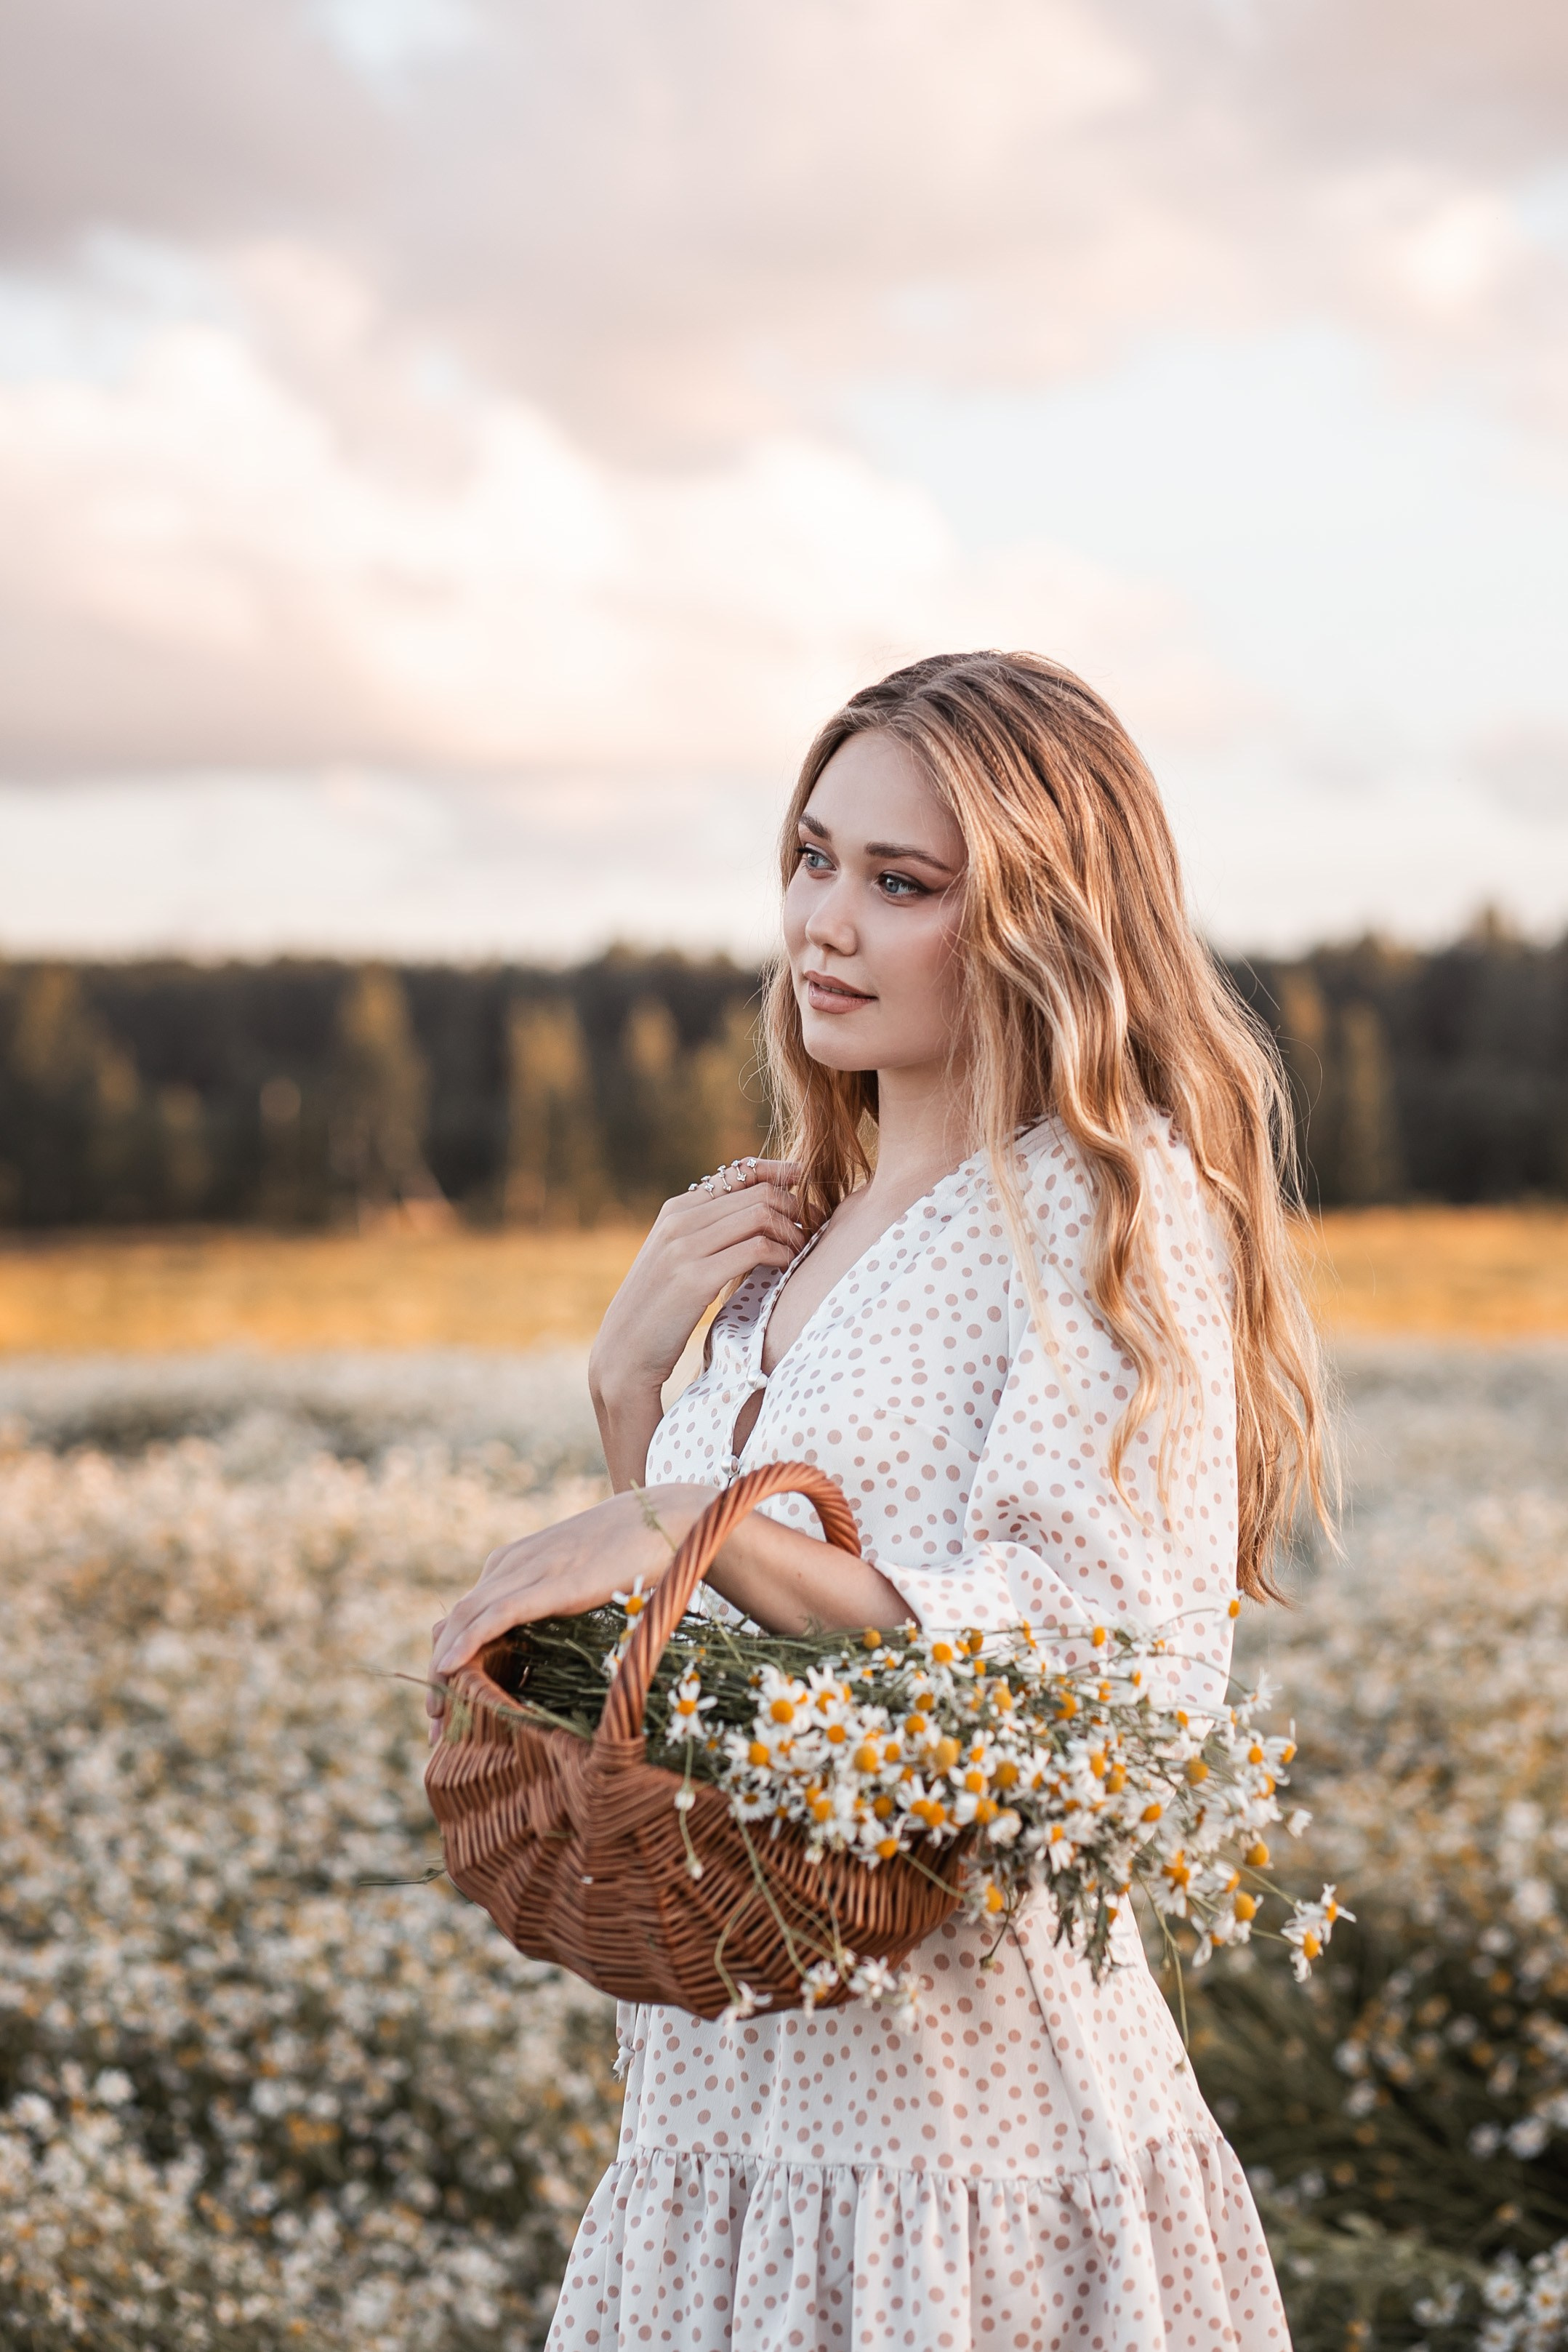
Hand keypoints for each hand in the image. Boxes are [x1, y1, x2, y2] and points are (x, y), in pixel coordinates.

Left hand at [425, 1483, 714, 1741]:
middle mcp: (509, 1566)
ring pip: (466, 1621)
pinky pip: (495, 1615)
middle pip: (455, 1623)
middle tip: (433, 1728)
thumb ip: (549, 1602)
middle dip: (437, 1676)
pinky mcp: (550, 1583)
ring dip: (443, 1670)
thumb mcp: (573, 1579)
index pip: (463, 1617)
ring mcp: (528, 1571)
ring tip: (435, 1716)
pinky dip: (466, 1641)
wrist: (664, 1518)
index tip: (444, 1709)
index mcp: (512, 1565)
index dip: (445, 1660)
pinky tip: (448, 1668)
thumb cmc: (628, 1553)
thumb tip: (541, 1647)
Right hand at [588, 1158, 801, 1486]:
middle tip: (814, 1226)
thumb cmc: (661, 1310)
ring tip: (803, 1250)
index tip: (805, 1181)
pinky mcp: (695, 1279)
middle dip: (795, 1205)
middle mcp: (679, 1221)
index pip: (739, 1172)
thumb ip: (708, 1231)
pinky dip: (782, 1253)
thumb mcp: (678, 1258)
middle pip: (757, 1192)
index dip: (778, 1173)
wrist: (625, 1353)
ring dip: (792, 1230)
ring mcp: (685, 1248)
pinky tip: (788, 1266)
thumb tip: (759, 1212)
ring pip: (760, 1214)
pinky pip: (757, 1248)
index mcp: (676, 1210)